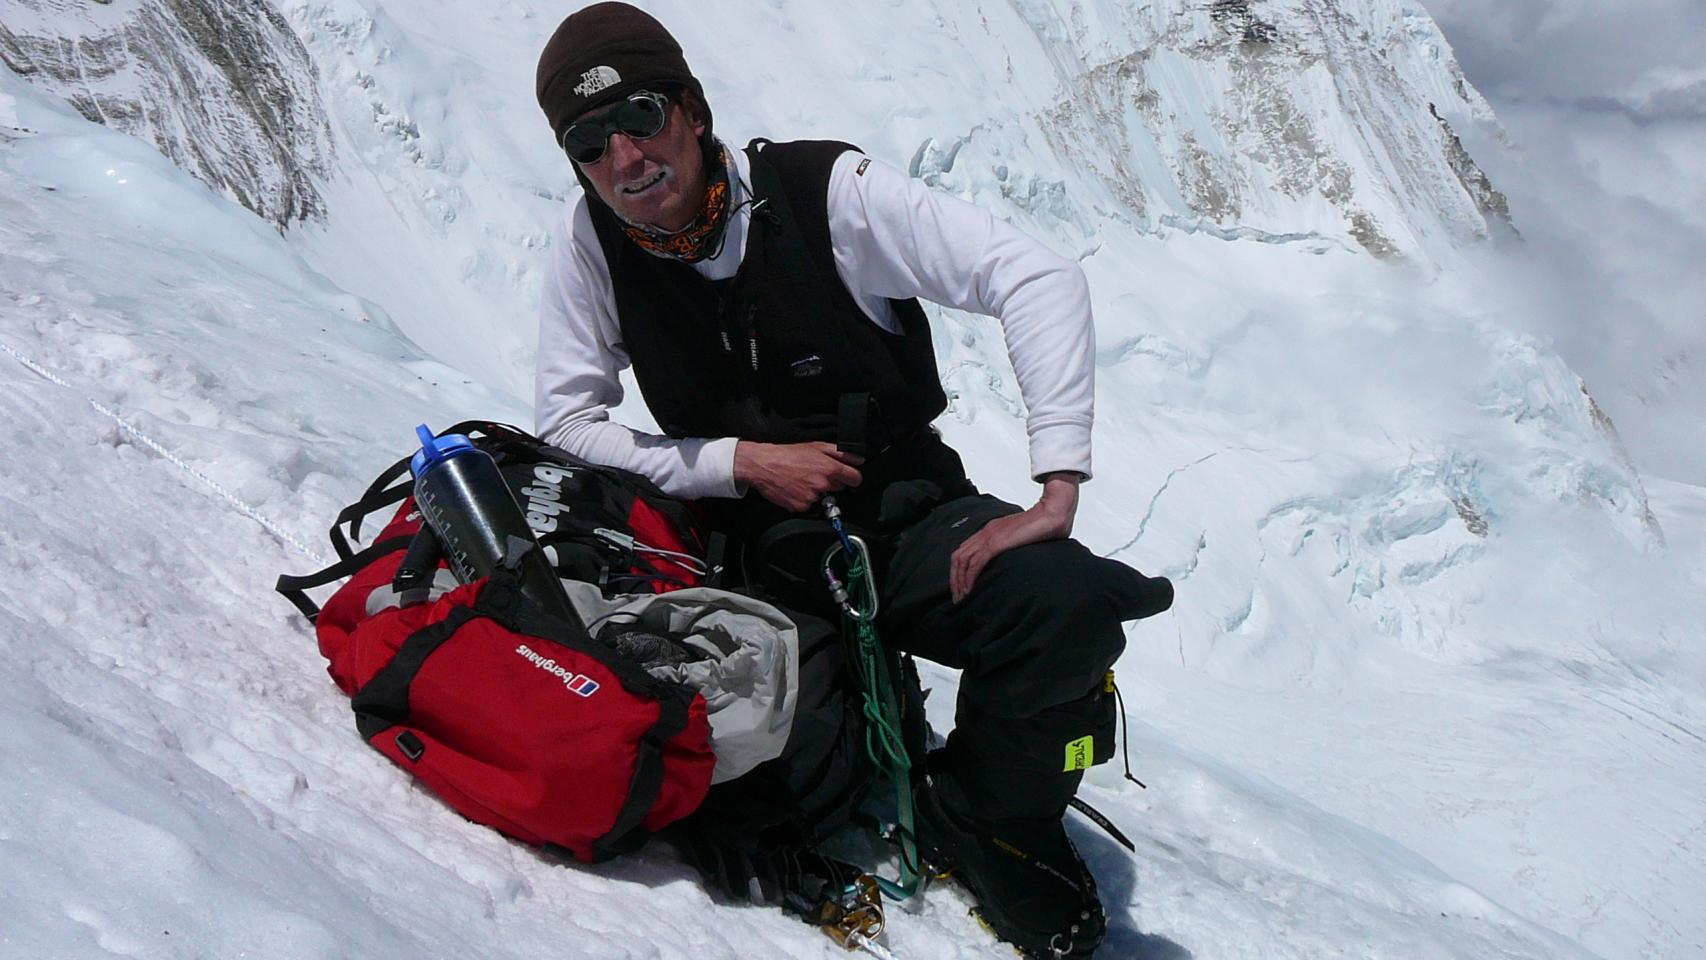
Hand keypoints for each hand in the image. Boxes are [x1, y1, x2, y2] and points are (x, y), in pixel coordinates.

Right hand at [733, 440, 863, 512]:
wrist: (763, 465)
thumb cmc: (787, 454)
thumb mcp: (816, 446)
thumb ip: (840, 452)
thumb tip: (859, 459)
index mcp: (829, 468)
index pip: (855, 479)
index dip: (852, 477)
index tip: (848, 477)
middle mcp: (823, 484)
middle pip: (839, 488)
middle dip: (831, 482)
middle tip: (815, 473)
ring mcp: (812, 497)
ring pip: (823, 497)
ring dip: (816, 491)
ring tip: (801, 479)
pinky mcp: (801, 507)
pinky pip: (809, 505)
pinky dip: (804, 499)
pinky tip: (795, 488)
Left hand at [950, 472, 1081, 602]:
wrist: (1052, 512)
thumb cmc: (1044, 524)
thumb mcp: (1023, 537)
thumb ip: (1014, 545)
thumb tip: (1015, 559)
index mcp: (991, 530)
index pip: (965, 550)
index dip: (959, 570)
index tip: (962, 586)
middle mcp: (986, 532)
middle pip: (958, 557)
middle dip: (954, 579)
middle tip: (958, 597)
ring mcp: (989, 536)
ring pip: (962, 560)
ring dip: (959, 581)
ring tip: (962, 597)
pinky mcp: (996, 543)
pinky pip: (975, 562)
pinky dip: (969, 577)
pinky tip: (970, 589)